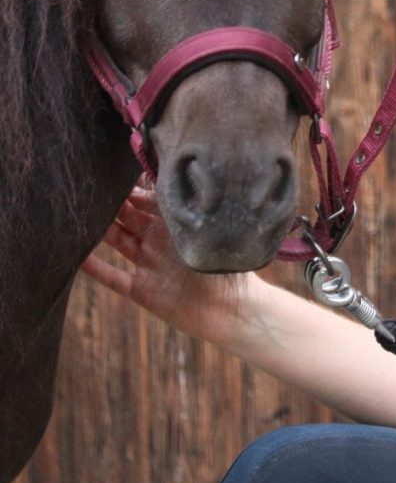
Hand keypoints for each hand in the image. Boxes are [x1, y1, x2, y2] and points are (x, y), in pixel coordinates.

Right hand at [81, 184, 260, 343]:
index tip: (115, 172)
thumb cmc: (229, 268)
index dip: (132, 185)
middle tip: (92, 187)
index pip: (149, 196)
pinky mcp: (141, 288)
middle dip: (111, 201)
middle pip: (128, 214)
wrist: (232, 310)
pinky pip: (113, 276)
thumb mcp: (210, 233)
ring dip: (99, 228)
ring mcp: (148, 262)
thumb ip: (192, 208)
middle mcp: (159, 238)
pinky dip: (95, 268)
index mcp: (177, 222)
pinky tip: (77, 257)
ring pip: (117, 240)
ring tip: (78, 213)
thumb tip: (179, 176)